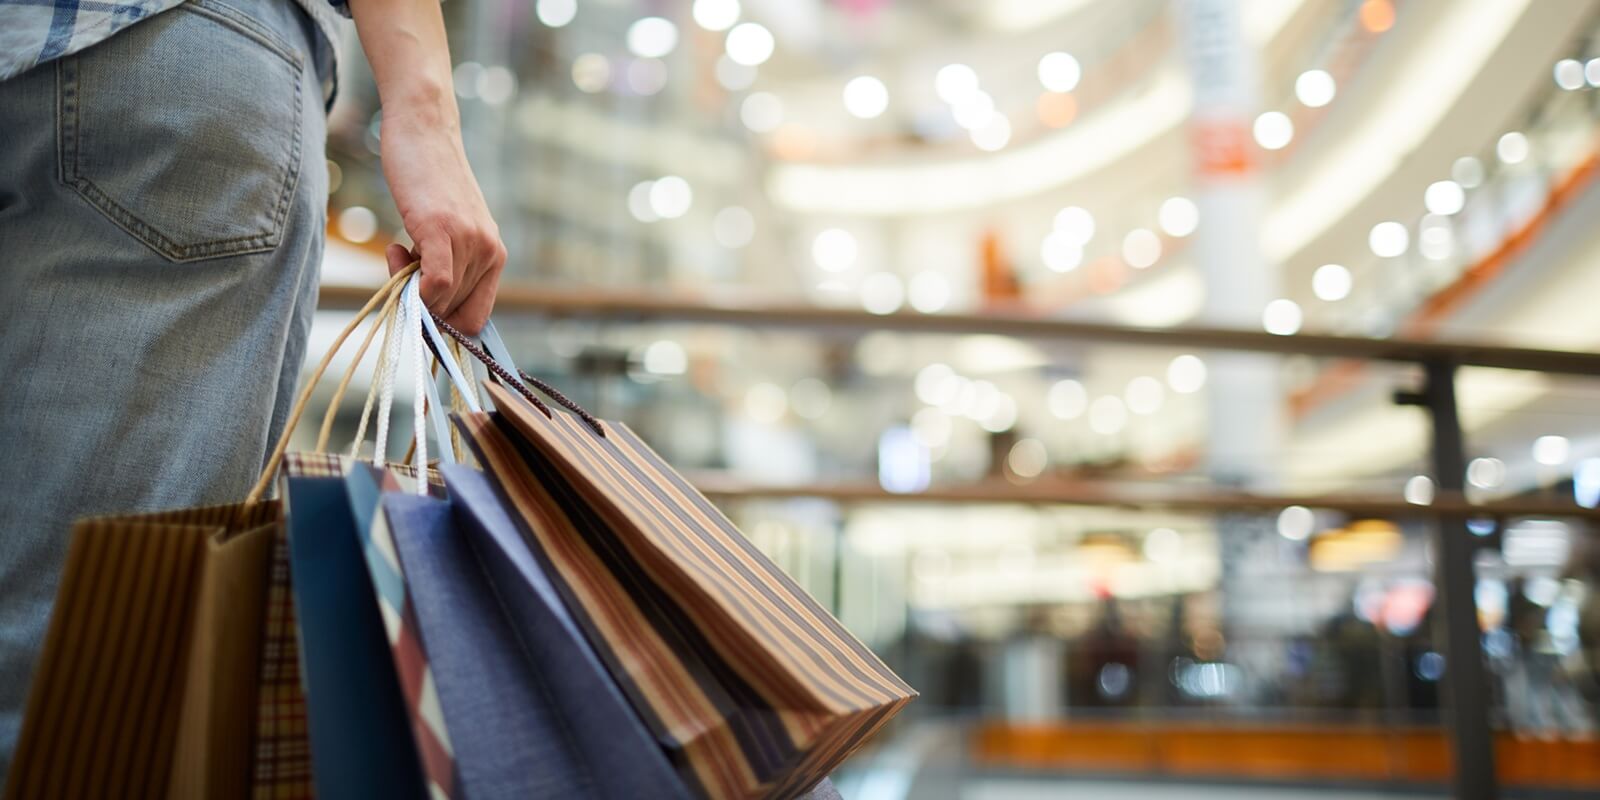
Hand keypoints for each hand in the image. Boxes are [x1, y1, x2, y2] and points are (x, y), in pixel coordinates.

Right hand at [378, 111, 505, 334]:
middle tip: (399, 263)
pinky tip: (396, 254)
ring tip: (397, 249)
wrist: (425, 130)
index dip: (445, 326)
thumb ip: (447, 264)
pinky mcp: (443, 229)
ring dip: (409, 286)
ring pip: (442, 300)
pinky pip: (436, 283)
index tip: (418, 308)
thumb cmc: (429, 181)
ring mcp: (469, 241)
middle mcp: (490, 252)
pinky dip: (415, 288)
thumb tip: (426, 308)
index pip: (476, 319)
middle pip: (454, 312)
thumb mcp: (449, 229)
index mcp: (495, 256)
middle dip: (421, 303)